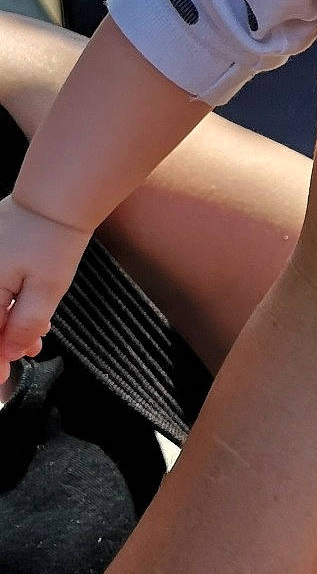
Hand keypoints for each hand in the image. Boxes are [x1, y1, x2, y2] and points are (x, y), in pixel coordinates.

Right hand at [0, 193, 88, 361]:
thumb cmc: (52, 239)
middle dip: (4, 341)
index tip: (2, 376)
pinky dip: (7, 303)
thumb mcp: (47, 289)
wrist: (55, 196)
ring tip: (38, 335)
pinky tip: (27, 310)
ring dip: (8, 324)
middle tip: (29, 352)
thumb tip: (9, 353)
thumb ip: (25, 324)